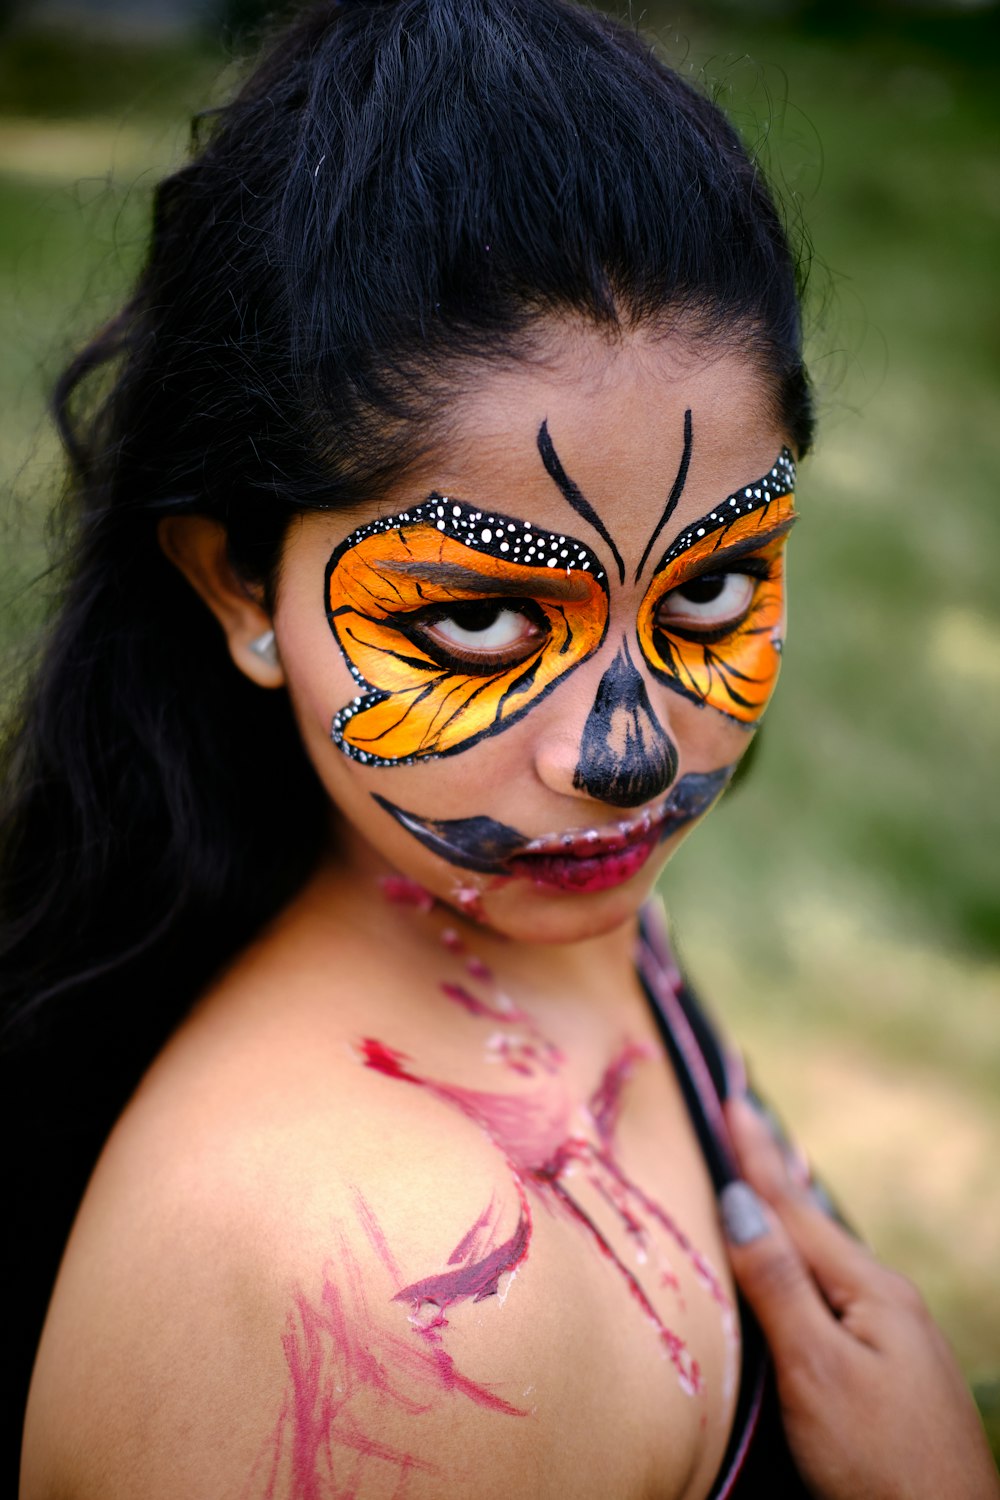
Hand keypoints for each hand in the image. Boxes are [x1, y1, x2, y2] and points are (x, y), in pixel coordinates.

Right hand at [720, 1095, 999, 1499]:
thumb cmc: (879, 1463)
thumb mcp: (816, 1369)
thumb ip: (777, 1284)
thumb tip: (740, 1201)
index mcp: (871, 1289)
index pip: (793, 1208)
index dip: (756, 1155)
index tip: (732, 1096)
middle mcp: (888, 1302)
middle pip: (813, 1225)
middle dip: (774, 1174)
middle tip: (745, 1118)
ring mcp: (896, 1339)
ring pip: (826, 1261)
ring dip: (790, 1216)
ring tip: (768, 1174)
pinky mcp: (892, 1375)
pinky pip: (836, 1294)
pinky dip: (807, 1263)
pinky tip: (806, 1268)